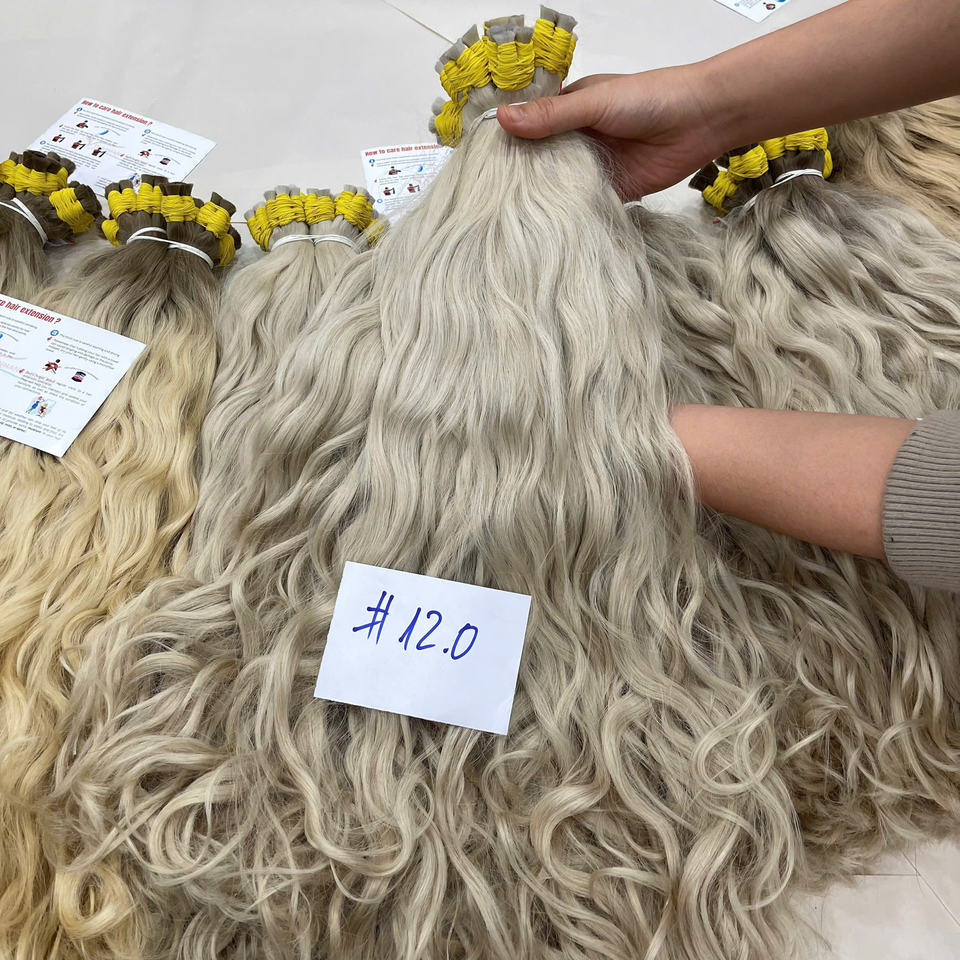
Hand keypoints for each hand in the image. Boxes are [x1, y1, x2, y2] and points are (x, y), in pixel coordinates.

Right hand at [496, 65, 725, 197]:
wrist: (700, 120)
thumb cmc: (650, 98)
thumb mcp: (594, 102)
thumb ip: (552, 116)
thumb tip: (502, 120)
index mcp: (570, 111)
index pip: (531, 128)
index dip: (509, 144)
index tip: (481, 164)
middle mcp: (579, 140)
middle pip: (542, 161)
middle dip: (523, 177)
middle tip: (490, 201)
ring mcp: (595, 167)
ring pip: (562, 185)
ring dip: (545, 198)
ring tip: (510, 219)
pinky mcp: (613, 191)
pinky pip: (586, 204)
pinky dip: (572, 213)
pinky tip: (548, 228)